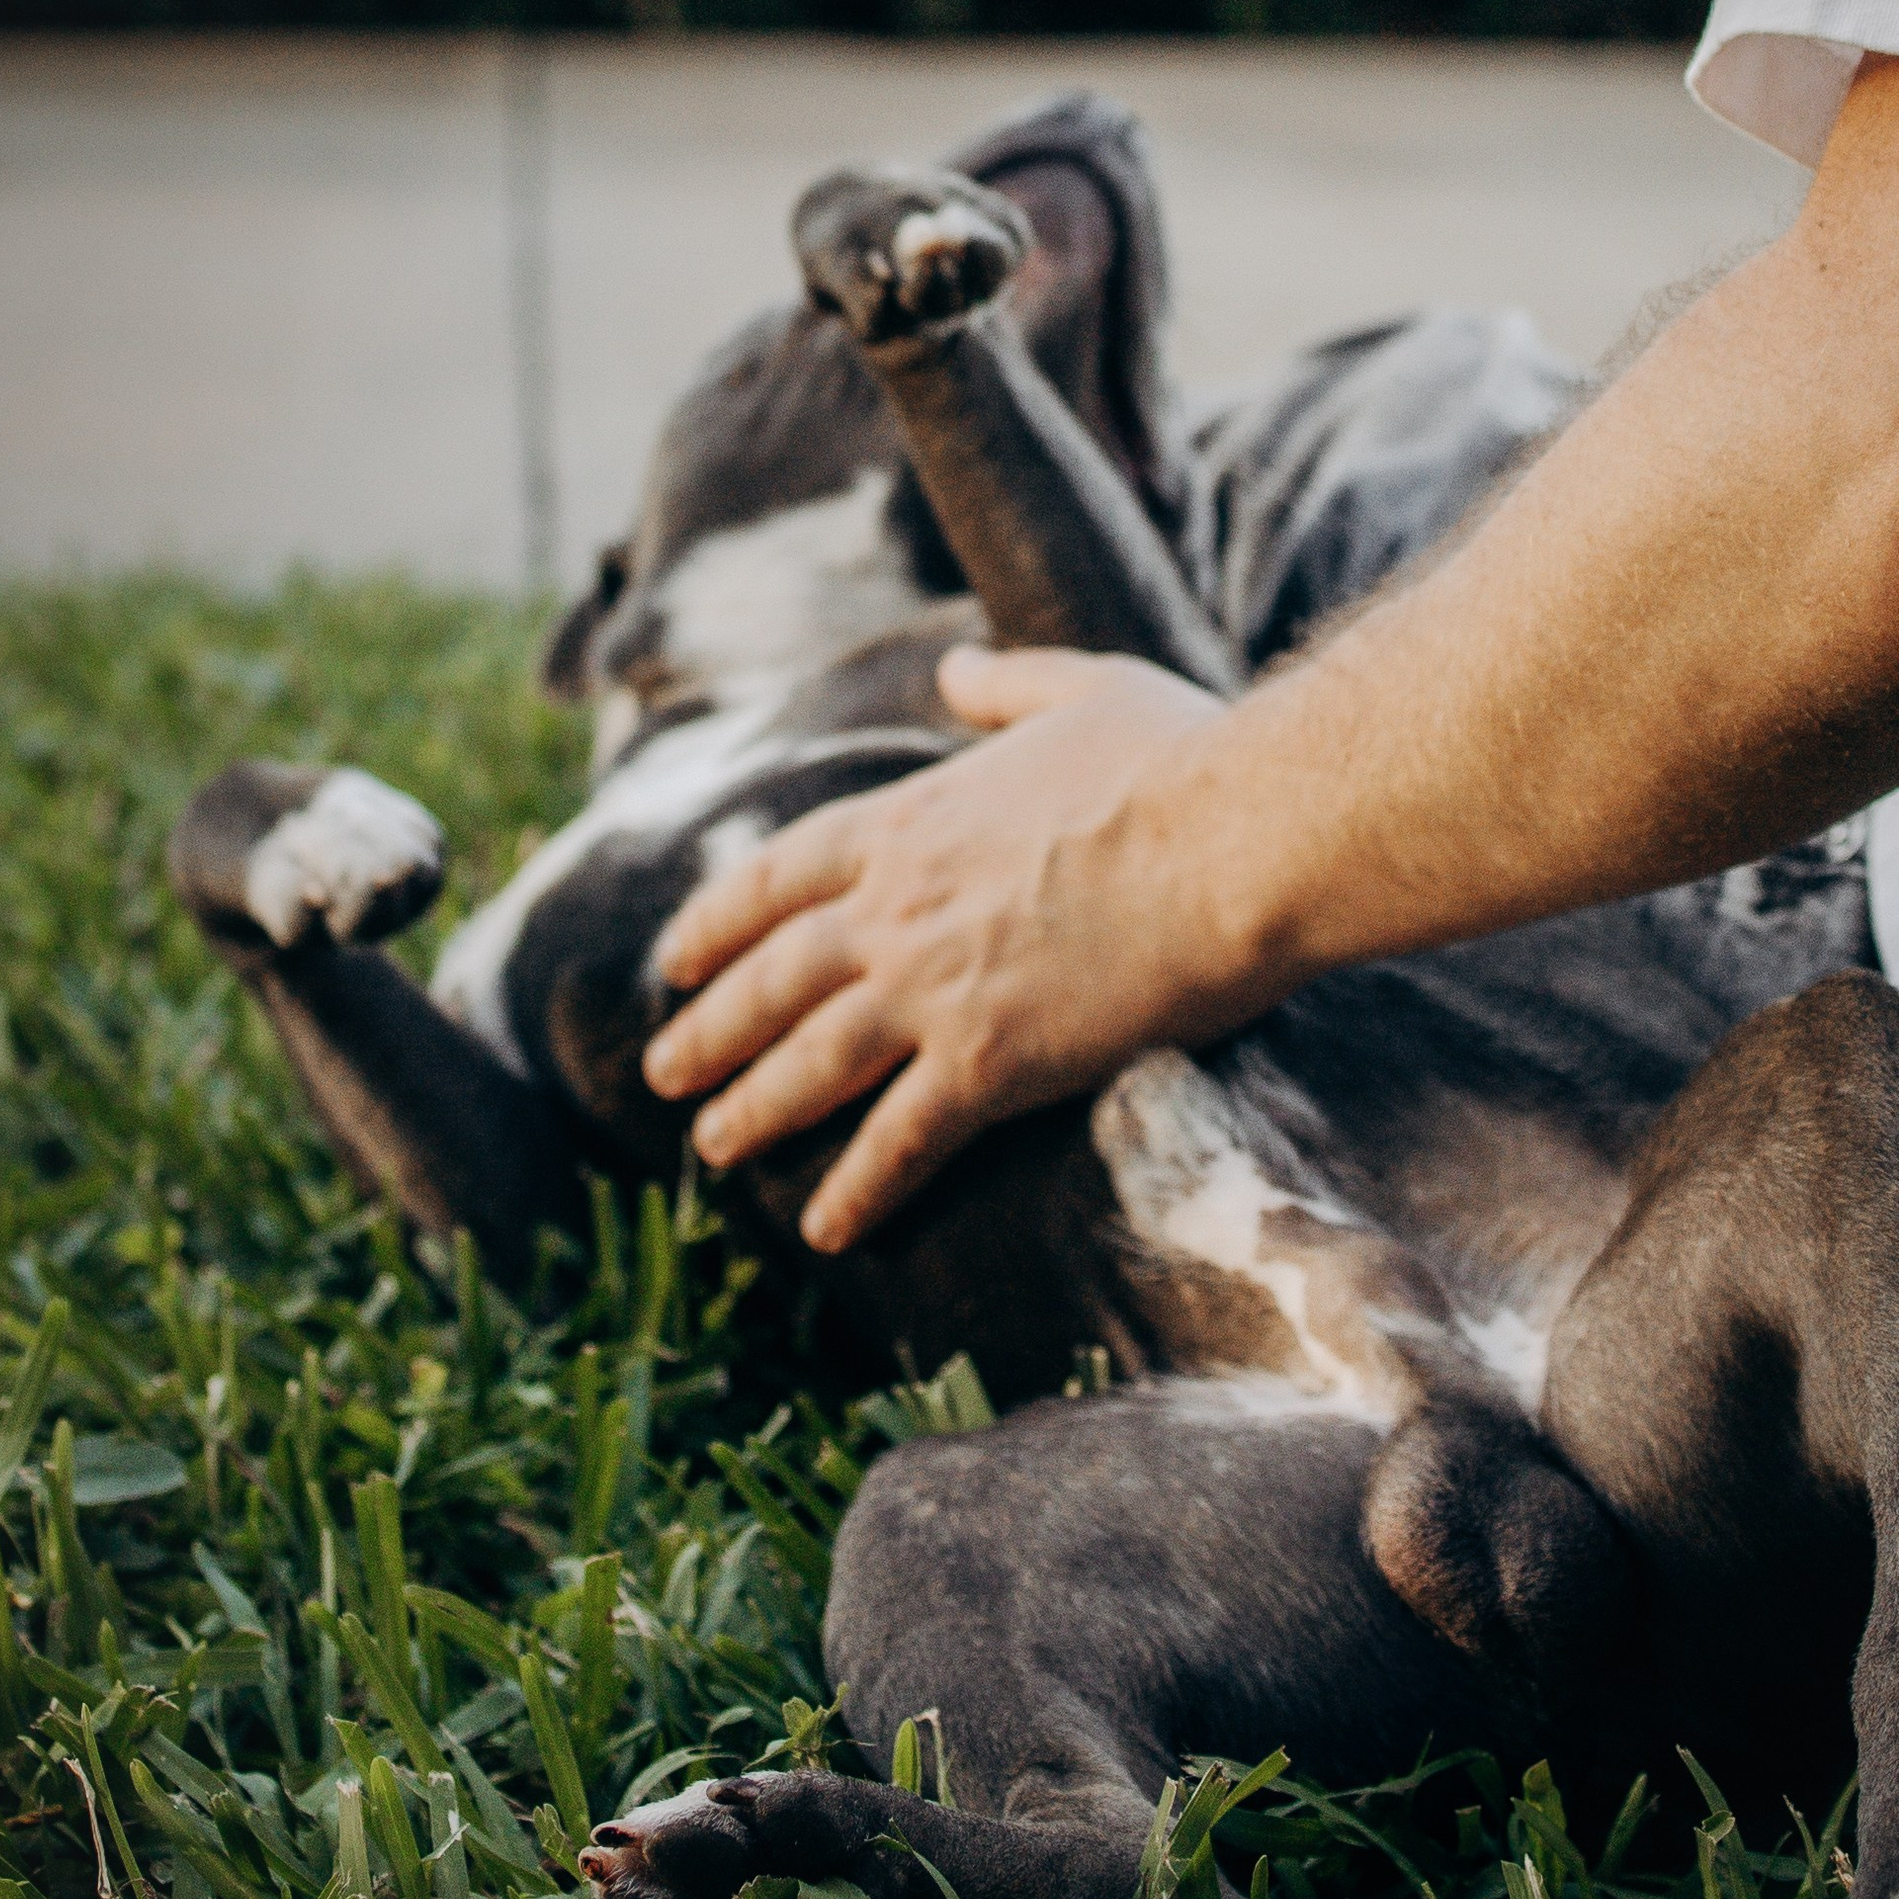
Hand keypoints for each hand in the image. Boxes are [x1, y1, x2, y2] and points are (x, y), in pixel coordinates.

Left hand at [642, 645, 1236, 1247]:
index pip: (778, 876)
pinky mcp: (989, 1064)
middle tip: (662, 1074)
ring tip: (713, 1149)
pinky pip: (901, 1142)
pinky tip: (824, 1230)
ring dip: (753, 1111)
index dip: (718, 921)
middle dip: (709, 1030)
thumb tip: (956, 669)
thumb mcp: (1084, 689)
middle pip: (772, 979)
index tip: (676, 958)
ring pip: (811, 1063)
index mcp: (910, 821)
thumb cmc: (1180, 761)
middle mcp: (896, 908)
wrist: (1236, 840)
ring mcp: (933, 990)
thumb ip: (1006, 684)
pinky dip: (856, 1189)